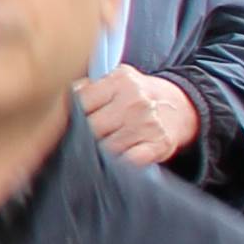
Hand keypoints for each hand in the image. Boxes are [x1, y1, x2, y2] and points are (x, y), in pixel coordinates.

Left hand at [77, 66, 201, 168]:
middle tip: (80, 141)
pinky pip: (128, 160)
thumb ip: (90, 87)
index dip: (70, 116)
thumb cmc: (137, 96)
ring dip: (98, 151)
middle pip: (91, 126)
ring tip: (98, 149)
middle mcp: (136, 100)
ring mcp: (148, 124)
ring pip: (106, 146)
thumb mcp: (116, 81)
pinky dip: (118, 163)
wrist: (181, 107)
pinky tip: (115, 159)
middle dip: (82, 136)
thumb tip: (63, 99)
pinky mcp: (159, 145)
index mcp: (120, 80)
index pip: (80, 100)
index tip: (67, 125)